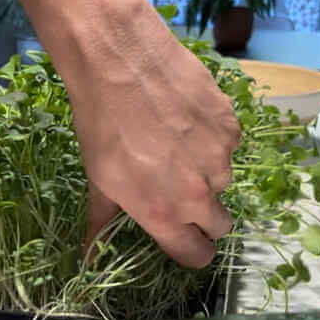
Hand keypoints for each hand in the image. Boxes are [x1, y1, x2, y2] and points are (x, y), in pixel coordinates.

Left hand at [68, 0, 240, 267]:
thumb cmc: (101, 124)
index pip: (197, 256)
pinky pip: (228, 146)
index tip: (183, 237)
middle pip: (219, 224)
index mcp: (164, 214)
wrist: (119, 61)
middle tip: (177, 188)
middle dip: (203, 215)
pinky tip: (185, 118)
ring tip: (175, 143)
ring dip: (206, 172)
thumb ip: (103, 222)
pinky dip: (212, 139)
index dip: (191, 250)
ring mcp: (220, 158)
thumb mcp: (98, 178)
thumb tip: (88, 258)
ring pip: (223, 181)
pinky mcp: (231, 126)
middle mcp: (198, 194)